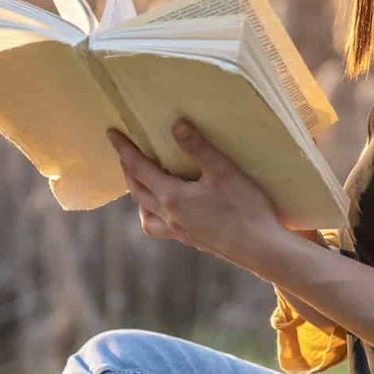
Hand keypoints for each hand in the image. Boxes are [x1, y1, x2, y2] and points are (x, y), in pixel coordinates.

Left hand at [107, 120, 284, 263]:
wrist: (261, 249)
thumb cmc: (245, 208)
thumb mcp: (224, 171)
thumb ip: (199, 147)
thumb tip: (176, 124)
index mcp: (172, 197)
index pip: (139, 168)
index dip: (124, 149)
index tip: (112, 133)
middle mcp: (170, 216)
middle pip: (137, 190)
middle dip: (127, 169)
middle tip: (123, 152)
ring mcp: (180, 231)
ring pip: (145, 213)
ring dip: (137, 195)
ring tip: (141, 183)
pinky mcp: (192, 240)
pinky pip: (160, 228)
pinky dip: (154, 215)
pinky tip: (167, 210)